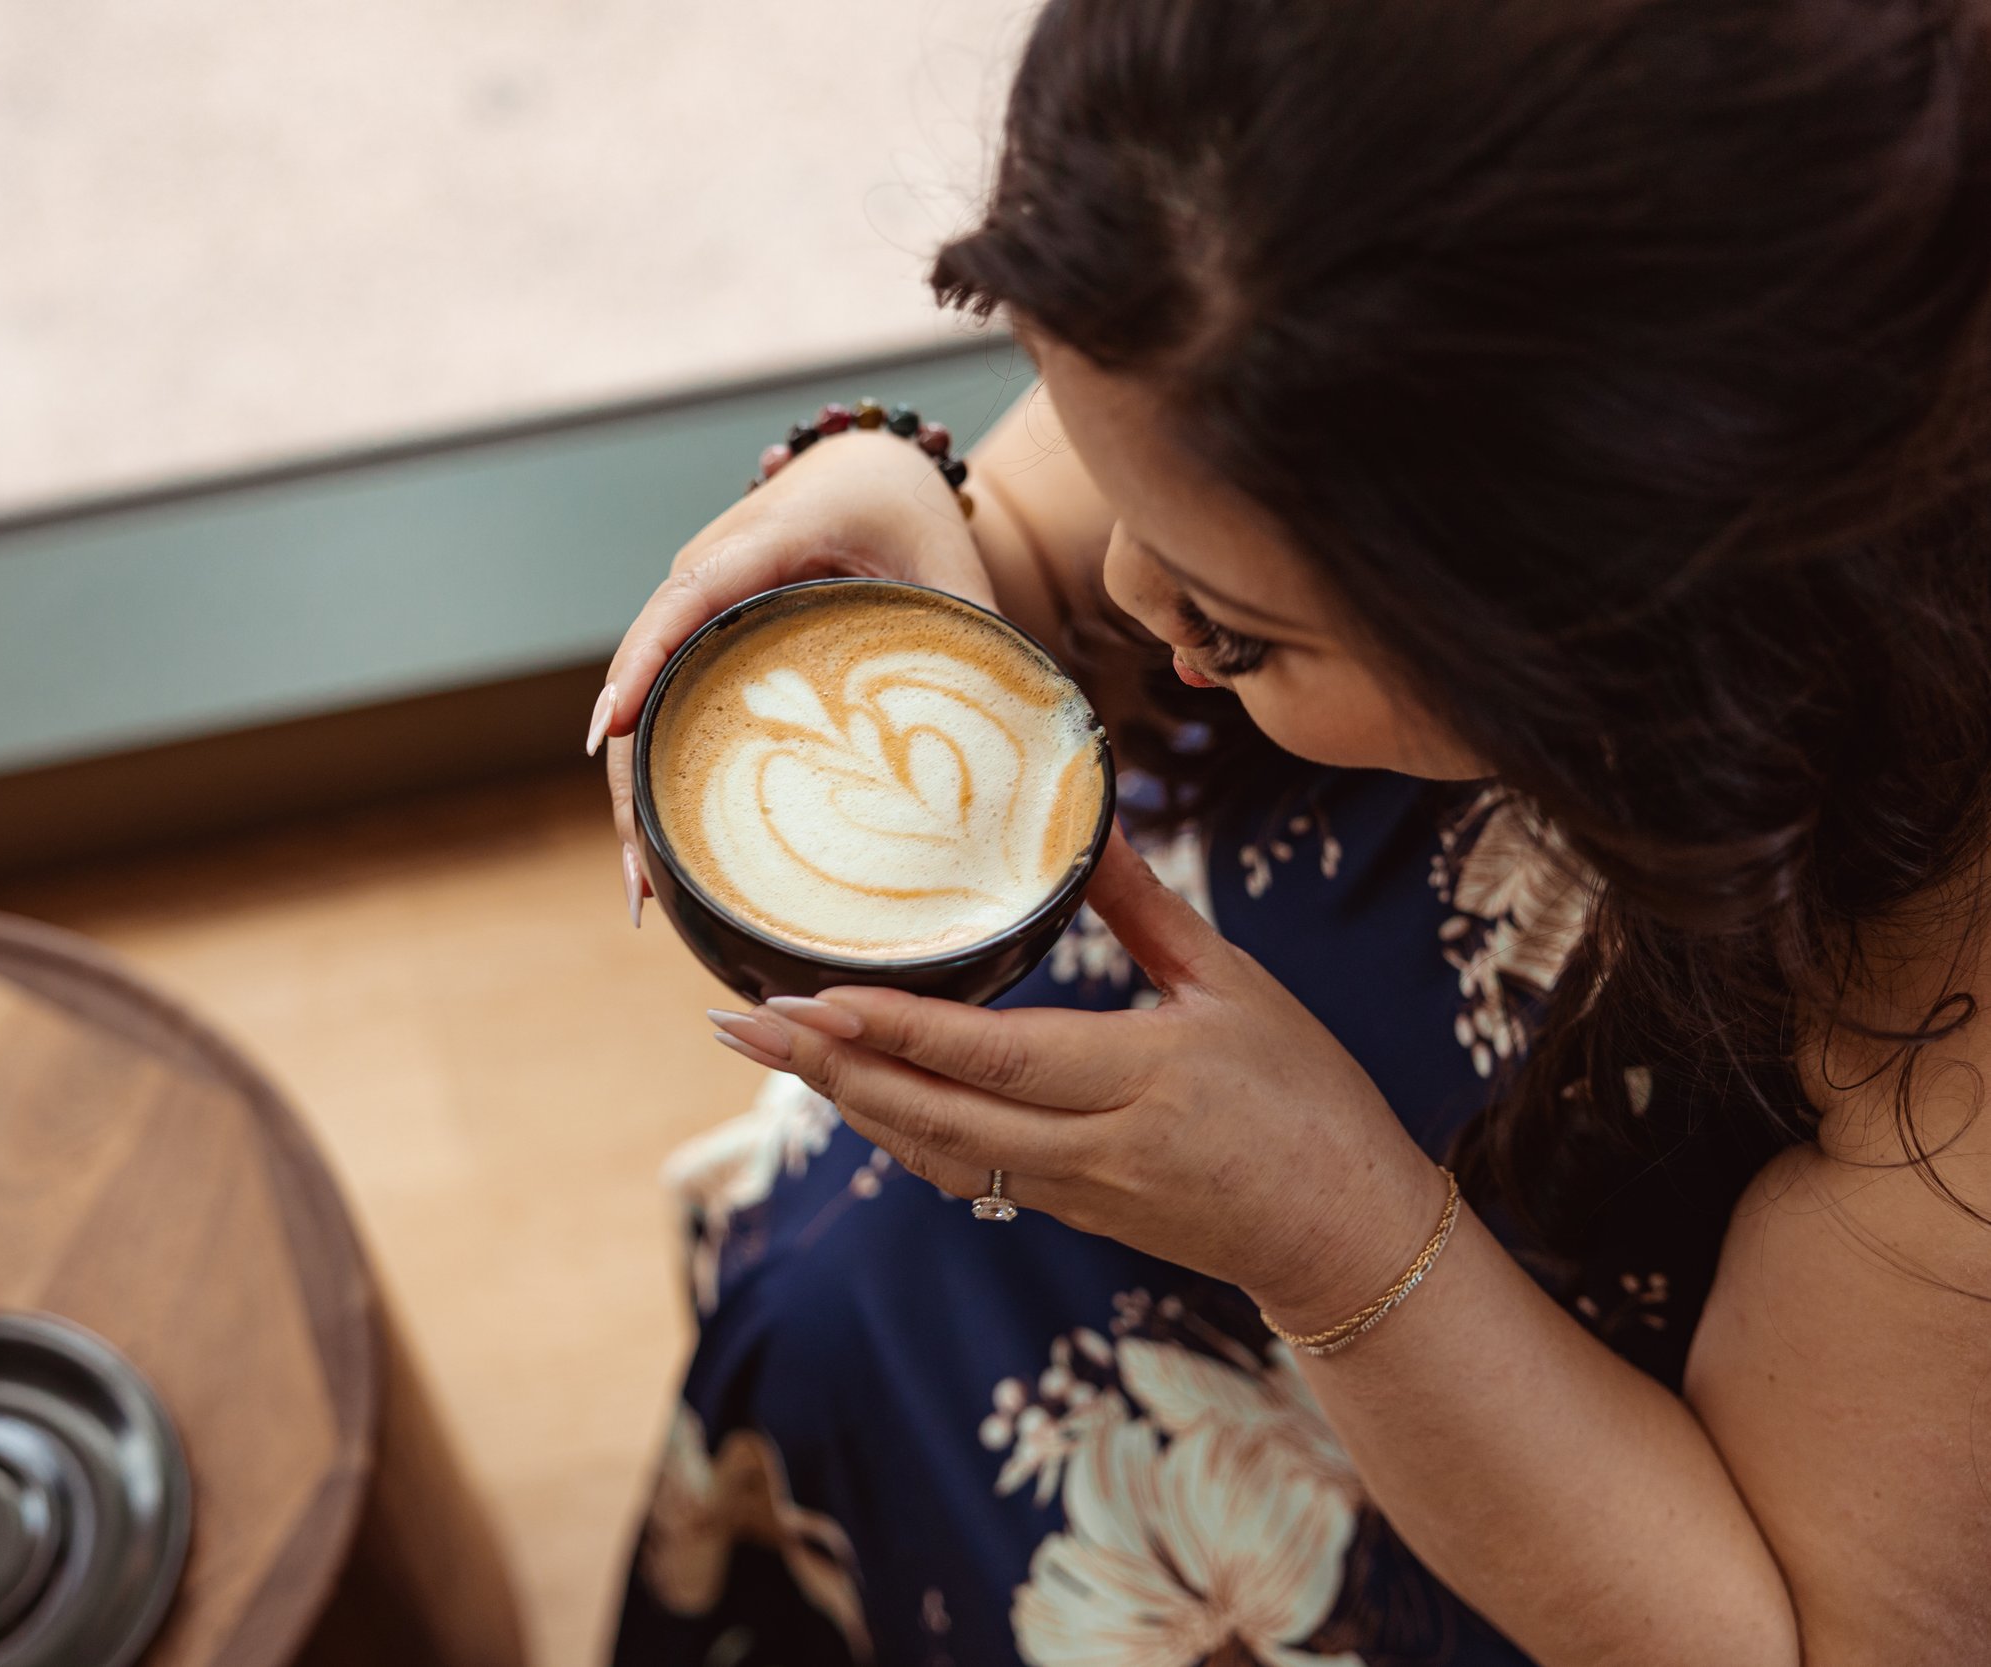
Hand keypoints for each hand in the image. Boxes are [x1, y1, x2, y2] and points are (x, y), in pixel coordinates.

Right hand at [590, 429, 990, 920]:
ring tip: (646, 890)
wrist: (874, 472)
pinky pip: (663, 705)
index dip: (646, 662)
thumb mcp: (950, 569)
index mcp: (770, 534)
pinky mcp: (696, 639)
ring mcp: (693, 606)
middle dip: (631, 775)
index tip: (614, 728)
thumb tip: (1004, 744)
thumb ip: (974, 644)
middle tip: (643, 876)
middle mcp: (709, 568)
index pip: (690, 597)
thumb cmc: (913, 517)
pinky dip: (658, 775)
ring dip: (636, 792)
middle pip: (645, 672)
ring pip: (643, 701)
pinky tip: (664, 853)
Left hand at [720, 837, 1451, 1330]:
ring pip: (934, 1149)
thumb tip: (1091, 821)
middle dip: (830, 1068)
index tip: (816, 994)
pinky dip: (896, 1131)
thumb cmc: (1306, 1098)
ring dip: (845, 1100)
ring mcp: (1072, 1190)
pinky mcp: (1066, 1210)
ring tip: (769, 1047)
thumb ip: (1148, 909)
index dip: (899, 1030)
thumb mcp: (1236, 984)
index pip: (996, 1056)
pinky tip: (848, 1093)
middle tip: (743, 1020)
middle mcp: (1094, 1145)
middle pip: (935, 1112)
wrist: (1343, 1234)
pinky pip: (962, 1170)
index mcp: (1142, 1078)